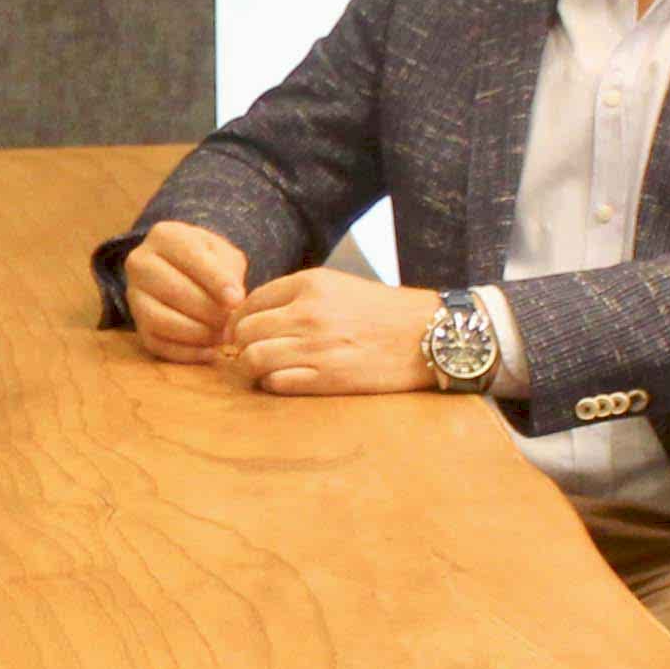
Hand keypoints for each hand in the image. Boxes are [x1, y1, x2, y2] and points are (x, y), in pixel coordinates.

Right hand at [124, 222, 249, 362]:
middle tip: (233, 322)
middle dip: (209, 311)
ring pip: (162, 320)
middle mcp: (140, 263)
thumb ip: (229, 272)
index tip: (237, 299)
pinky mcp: (137, 325)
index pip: (190, 257)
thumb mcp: (223, 253)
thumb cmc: (208, 261)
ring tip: (223, 335)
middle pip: (175, 291)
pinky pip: (159, 345)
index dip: (215, 281)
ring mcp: (134, 295)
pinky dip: (188, 353)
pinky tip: (210, 350)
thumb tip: (233, 303)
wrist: (183, 272)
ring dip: (199, 333)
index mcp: (164, 236)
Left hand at [228, 268, 447, 395]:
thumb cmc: (383, 312)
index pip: (251, 301)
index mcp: (310, 284)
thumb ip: (298, 295)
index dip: (241, 319)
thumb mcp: (339, 286)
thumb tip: (255, 313)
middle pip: (244, 330)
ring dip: (253, 367)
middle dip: (242, 343)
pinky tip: (286, 380)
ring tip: (264, 369)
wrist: (428, 336)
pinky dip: (273, 384)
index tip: (245, 331)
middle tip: (250, 352)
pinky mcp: (326, 378)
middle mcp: (307, 313)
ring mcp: (315, 347)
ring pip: (252, 358)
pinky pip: (275, 383)